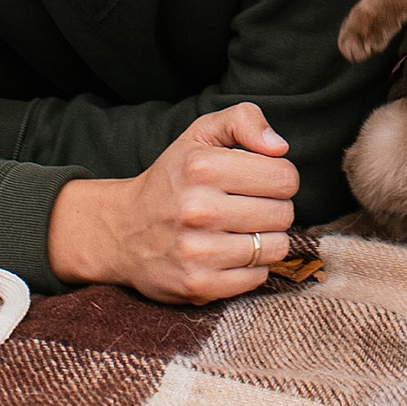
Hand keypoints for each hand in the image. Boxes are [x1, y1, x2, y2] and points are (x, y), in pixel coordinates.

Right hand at [46, 102, 298, 302]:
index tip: (260, 181)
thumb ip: (243, 119)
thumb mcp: (200, 134)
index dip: (280, 177)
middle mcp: (198, 210)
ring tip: (241, 230)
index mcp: (202, 167)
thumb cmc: (173, 178)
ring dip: (266, 239)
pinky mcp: (198, 285)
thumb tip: (279, 147)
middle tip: (249, 206)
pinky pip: (257, 277)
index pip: (284, 177)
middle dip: (274, 208)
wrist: (122, 231)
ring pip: (276, 247)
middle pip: (283, 213)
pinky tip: (229, 253)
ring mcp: (197, 252)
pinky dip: (251, 267)